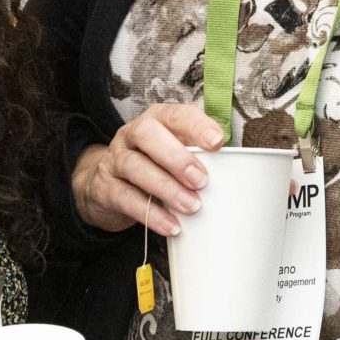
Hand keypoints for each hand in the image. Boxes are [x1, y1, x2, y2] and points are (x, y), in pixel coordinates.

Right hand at [71, 102, 224, 234]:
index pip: (174, 114)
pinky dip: (150, 213)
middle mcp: (131, 135)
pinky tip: (171, 225)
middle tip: (201, 180)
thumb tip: (235, 169)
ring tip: (191, 206)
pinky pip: (125, 198)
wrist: (106, 186)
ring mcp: (115, 160)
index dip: (196, 125)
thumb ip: (197, 155)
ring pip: (135, 166)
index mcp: (155, 121)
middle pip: (148, 134)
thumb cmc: (152, 165)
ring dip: (166, 188)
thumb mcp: (173, 153)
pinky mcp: (104, 188)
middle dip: (177, 157)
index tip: (217, 142)